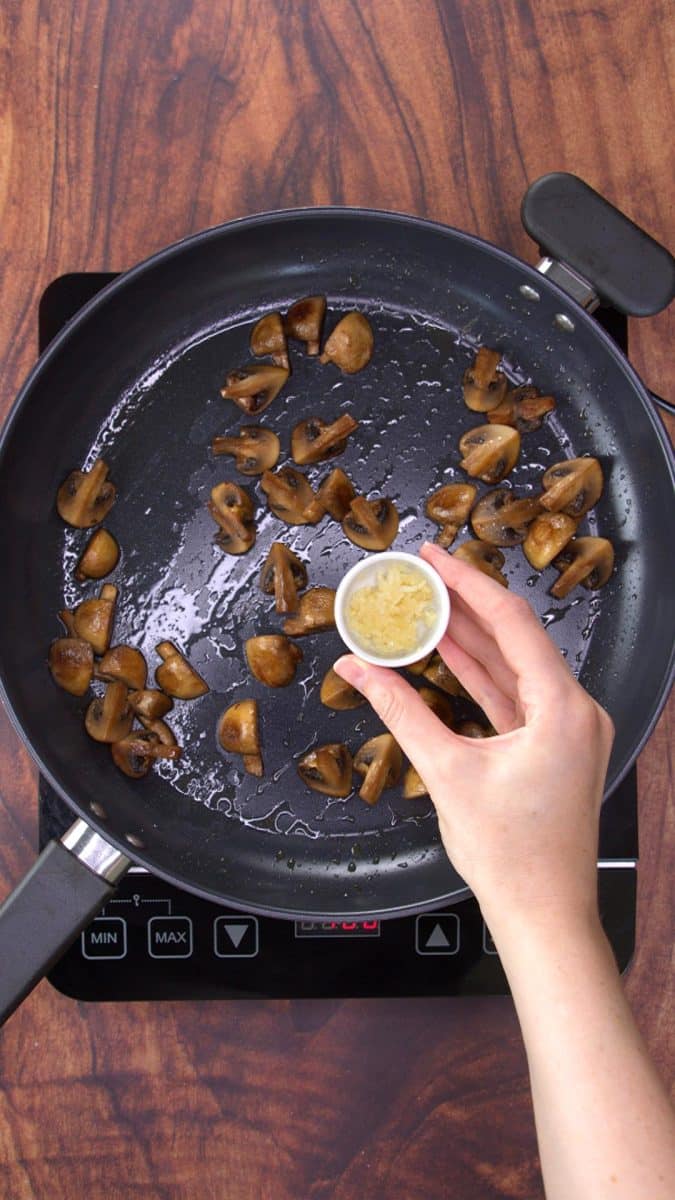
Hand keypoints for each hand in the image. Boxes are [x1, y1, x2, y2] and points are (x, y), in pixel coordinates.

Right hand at [334, 542, 614, 931]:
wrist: (543, 913)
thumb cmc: (511, 856)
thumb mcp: (447, 773)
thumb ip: (399, 711)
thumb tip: (357, 670)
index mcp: (563, 708)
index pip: (512, 623)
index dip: (468, 583)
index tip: (435, 557)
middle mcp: (576, 711)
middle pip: (515, 638)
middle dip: (467, 603)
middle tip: (425, 572)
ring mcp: (568, 730)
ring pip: (514, 666)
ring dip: (471, 638)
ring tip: (428, 603)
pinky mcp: (554, 746)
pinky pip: (514, 696)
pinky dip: (481, 675)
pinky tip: (448, 652)